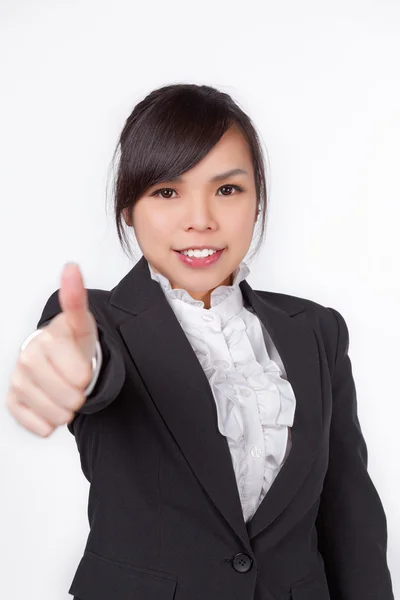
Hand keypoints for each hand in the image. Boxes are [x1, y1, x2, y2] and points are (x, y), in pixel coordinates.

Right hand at [6, 263, 98, 436]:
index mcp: (44, 340)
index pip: (77, 375)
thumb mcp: (82, 323)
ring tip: (67, 395)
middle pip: (67, 397)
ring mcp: (17, 381)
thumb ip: (76, 299)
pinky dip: (49, 423)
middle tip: (77, 383)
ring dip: (67, 410)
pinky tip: (51, 407)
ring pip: (55, 414)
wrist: (61, 360)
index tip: (83, 369)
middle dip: (78, 394)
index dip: (86, 375)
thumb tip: (71, 267)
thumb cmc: (74, 343)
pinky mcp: (12, 402)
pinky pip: (36, 425)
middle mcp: (26, 358)